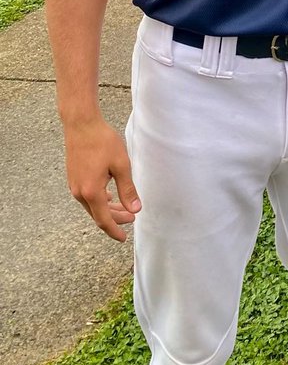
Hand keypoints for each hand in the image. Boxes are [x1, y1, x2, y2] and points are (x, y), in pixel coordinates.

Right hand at [63, 116, 140, 241]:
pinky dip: (100, 201)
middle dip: (115, 219)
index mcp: (91, 192)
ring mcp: (75, 186)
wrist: (81, 125)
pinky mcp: (74, 178)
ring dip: (108, 210)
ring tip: (124, 209)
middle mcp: (80, 192)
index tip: (123, 238)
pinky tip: (109, 197)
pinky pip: (87, 197)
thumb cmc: (102, 142)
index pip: (104, 219)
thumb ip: (128, 189)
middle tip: (131, 219)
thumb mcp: (121, 165)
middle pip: (98, 214)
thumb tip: (135, 209)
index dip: (114, 230)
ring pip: (92, 205)